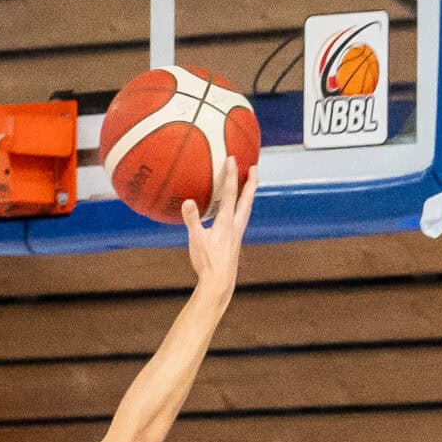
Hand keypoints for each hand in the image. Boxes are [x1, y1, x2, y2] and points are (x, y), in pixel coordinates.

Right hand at [182, 158, 257, 305]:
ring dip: (248, 194)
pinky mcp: (235, 241)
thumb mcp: (196, 241)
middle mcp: (236, 225)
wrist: (220, 283)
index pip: (229, 193)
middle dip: (251, 182)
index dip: (231, 175)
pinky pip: (240, 218)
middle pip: (247, 199)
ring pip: (246, 208)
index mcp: (226, 222)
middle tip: (254, 167)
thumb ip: (192, 220)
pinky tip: (235, 210)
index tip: (233, 158)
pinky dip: (241, 208)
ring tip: (250, 184)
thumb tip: (187, 201)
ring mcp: (237, 234)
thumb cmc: (207, 264)